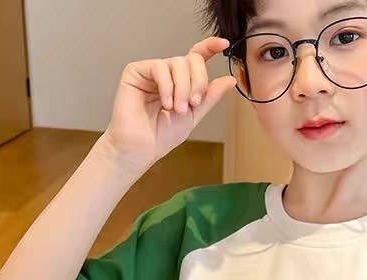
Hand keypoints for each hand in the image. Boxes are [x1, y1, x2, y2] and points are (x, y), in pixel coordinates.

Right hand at [100, 38, 235, 173]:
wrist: (142, 147)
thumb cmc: (163, 135)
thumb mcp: (194, 115)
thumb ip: (210, 97)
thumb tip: (230, 80)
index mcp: (182, 82)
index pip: (197, 57)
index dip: (210, 47)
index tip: (224, 44)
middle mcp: (168, 73)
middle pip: (191, 60)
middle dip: (197, 82)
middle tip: (192, 104)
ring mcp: (152, 71)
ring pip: (177, 63)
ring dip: (182, 88)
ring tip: (176, 109)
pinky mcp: (136, 71)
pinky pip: (159, 67)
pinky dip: (167, 86)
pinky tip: (165, 103)